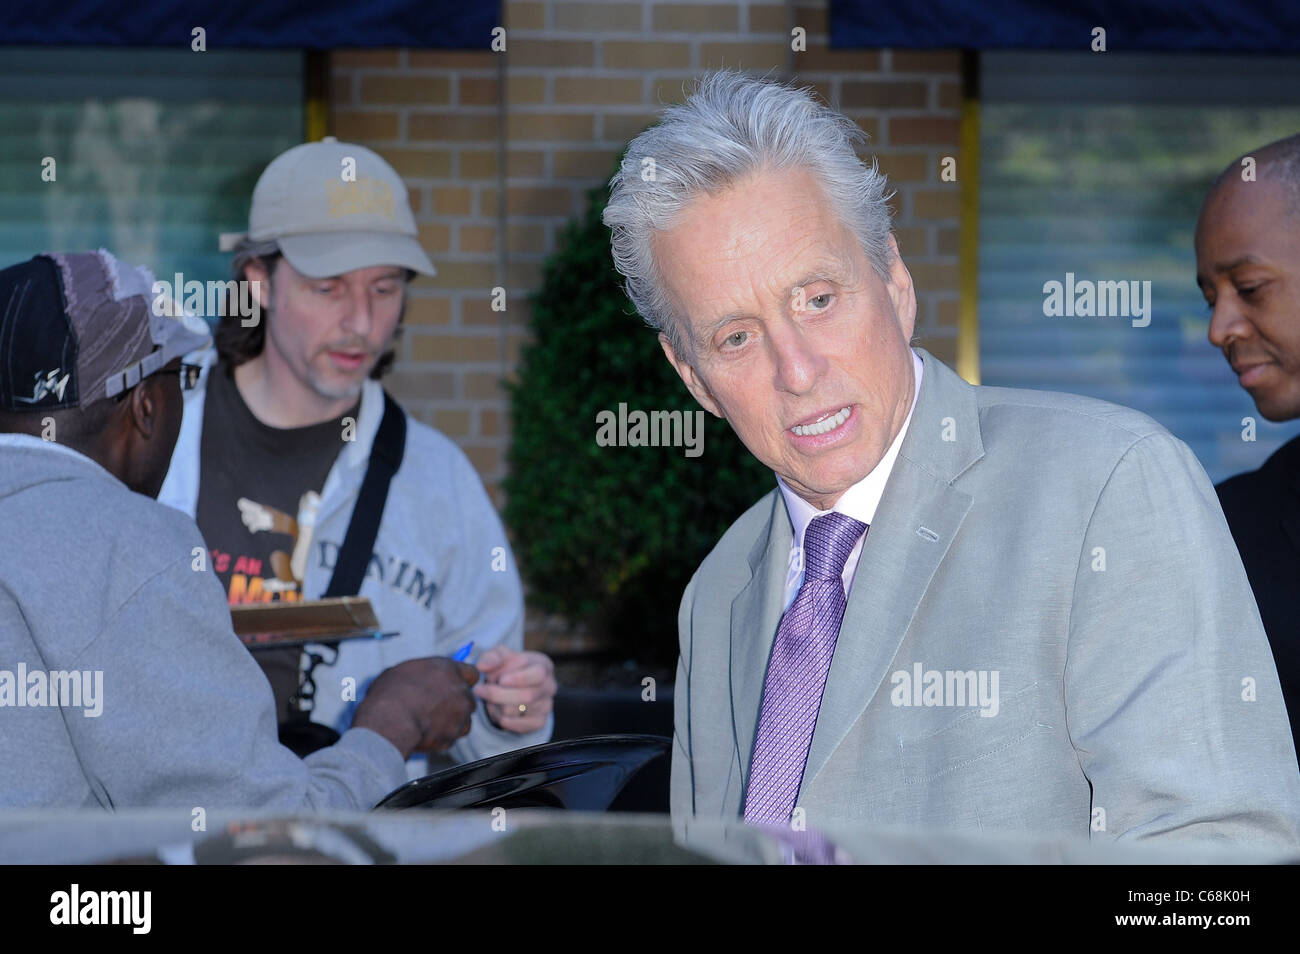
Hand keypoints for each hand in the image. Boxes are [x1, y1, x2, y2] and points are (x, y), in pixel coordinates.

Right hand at [353, 657, 478, 757]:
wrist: (389, 722)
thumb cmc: (390, 694)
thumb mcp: (403, 671)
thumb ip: (422, 674)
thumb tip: (420, 677)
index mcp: (449, 670)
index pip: (471, 673)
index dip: (462, 680)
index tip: (452, 685)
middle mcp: (460, 691)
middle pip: (468, 697)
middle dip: (456, 702)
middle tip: (437, 706)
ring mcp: (460, 715)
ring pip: (464, 719)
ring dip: (452, 721)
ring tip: (429, 722)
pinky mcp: (454, 735)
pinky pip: (452, 736)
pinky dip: (443, 736)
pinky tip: (426, 733)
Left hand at [474, 647, 556, 733]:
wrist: (509, 687)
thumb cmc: (505, 667)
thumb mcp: (498, 655)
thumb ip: (491, 657)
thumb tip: (483, 666)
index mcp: (543, 665)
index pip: (538, 674)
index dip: (519, 678)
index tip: (501, 680)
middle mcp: (549, 686)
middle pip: (528, 696)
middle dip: (499, 694)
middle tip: (480, 690)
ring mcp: (546, 705)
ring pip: (517, 711)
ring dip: (497, 706)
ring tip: (490, 699)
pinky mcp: (539, 721)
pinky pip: (518, 726)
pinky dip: (503, 719)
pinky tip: (497, 710)